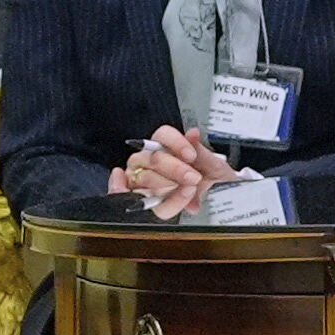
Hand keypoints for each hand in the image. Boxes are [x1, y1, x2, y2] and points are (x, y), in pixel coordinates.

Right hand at [110, 126, 226, 218]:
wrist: (214, 201)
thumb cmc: (209, 182)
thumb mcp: (215, 168)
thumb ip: (203, 153)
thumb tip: (193, 133)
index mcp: (167, 146)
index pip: (163, 135)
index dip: (177, 144)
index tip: (192, 156)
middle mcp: (148, 159)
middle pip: (154, 158)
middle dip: (176, 169)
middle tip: (194, 178)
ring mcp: (138, 177)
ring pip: (144, 177)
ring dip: (165, 186)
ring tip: (184, 192)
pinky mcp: (133, 196)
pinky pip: (122, 193)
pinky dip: (119, 189)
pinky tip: (124, 186)